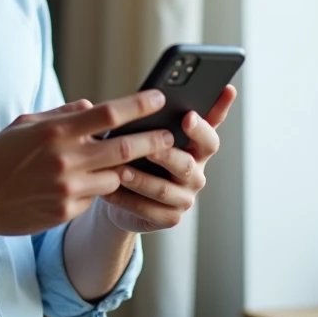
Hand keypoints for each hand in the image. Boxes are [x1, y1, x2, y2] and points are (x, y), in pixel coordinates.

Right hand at [0, 91, 176, 241]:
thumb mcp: (24, 124)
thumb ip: (61, 113)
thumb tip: (91, 106)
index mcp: (55, 131)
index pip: (108, 114)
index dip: (138, 105)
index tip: (158, 99)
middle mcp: (65, 159)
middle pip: (124, 148)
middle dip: (152, 141)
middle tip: (170, 136)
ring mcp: (68, 188)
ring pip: (115, 177)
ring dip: (122, 169)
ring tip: (125, 163)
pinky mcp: (67, 212)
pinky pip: (94, 198)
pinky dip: (95, 189)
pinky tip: (83, 185)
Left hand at [100, 85, 236, 232]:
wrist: (125, 194)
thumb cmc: (138, 155)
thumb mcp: (145, 134)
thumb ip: (152, 119)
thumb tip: (138, 99)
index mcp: (196, 148)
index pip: (208, 135)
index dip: (203, 126)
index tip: (189, 115)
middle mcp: (195, 173)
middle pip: (187, 164)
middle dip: (166, 155)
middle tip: (149, 147)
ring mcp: (185, 197)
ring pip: (165, 189)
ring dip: (142, 180)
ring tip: (120, 171)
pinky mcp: (170, 217)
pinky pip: (149, 210)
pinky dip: (128, 200)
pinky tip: (109, 191)